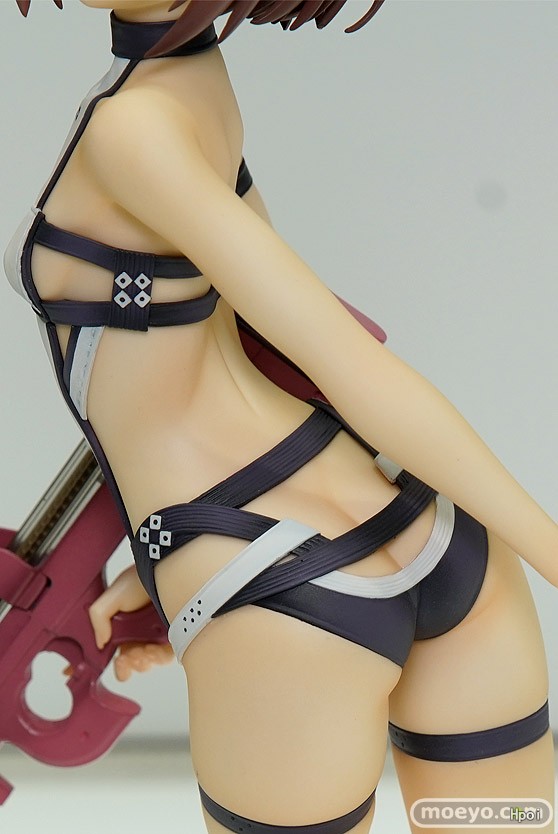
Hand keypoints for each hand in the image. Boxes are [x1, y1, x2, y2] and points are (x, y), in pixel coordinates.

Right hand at [86, 564, 173, 680]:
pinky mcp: (175, 634)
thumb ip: (98, 618)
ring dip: (143, 660)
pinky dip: (159, 656)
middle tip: (129, 656)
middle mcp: (140, 630)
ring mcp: (157, 633)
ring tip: (143, 650)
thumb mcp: (112, 596)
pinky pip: (167, 654)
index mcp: (123, 625)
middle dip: (129, 663)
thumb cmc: (141, 580)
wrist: (167, 570)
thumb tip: (100, 642)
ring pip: (149, 660)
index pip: (115, 651)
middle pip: (133, 660)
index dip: (113, 663)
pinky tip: (154, 648)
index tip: (113, 664)